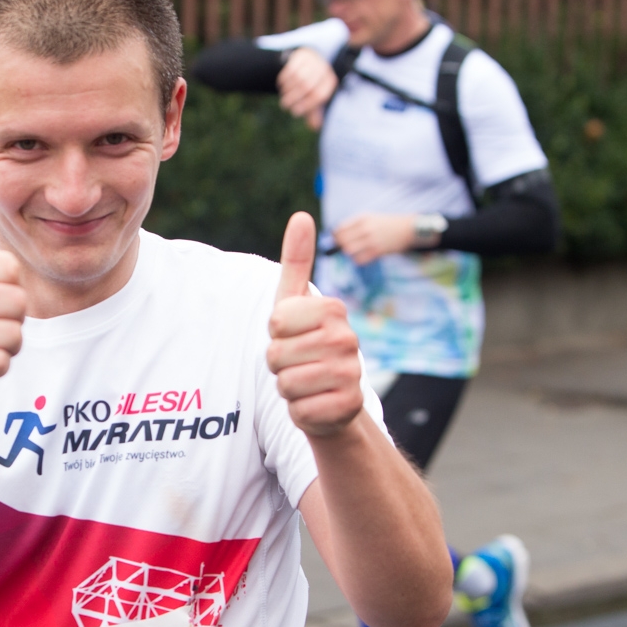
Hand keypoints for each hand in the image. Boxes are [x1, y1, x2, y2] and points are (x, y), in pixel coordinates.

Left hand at [267, 211, 365, 437]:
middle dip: (278, 364)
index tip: (292, 335)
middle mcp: (347, 339)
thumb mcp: (296, 303)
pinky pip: (298, 410)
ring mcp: (350, 374)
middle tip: (298, 363)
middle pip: (275, 355)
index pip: (276, 322)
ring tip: (306, 382)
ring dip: (287, 388)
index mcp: (333, 310)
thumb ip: (297, 261)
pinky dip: (299, 411)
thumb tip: (301, 215)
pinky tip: (315, 404)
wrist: (334, 398)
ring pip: (285, 383)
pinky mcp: (347, 407)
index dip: (275, 334)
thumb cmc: (306, 345)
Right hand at [278, 47, 337, 129]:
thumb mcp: (314, 98)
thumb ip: (314, 112)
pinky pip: (290, 69)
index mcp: (329, 81)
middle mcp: (323, 69)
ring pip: (297, 77)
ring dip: (287, 89)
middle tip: (285, 105)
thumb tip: (314, 127)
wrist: (309, 62)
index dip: (306, 105)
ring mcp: (312, 60)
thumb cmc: (312, 85)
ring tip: (283, 96)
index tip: (294, 112)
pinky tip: (281, 86)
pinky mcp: (301, 55)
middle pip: (307, 86)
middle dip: (294, 98)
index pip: (319, 95)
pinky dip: (284, 79)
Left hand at [334, 213, 420, 263]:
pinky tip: (362, 256)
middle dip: (341, 246)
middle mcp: (365, 228)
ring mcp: (371, 240)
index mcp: (362, 218)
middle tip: (346, 247)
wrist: (407, 229)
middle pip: (342, 241)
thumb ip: (354, 225)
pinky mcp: (377, 251)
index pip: (339, 229)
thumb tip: (336, 236)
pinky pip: (359, 260)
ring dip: (349, 253)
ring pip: (349, 251)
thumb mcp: (370, 218)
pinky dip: (358, 260)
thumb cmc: (386, 224)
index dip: (336, 237)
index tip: (337, 240)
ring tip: (355, 252)